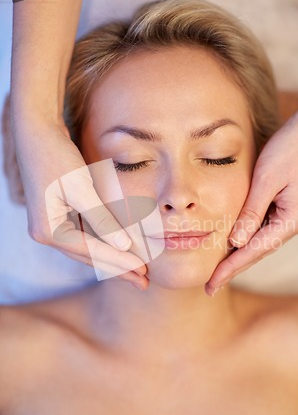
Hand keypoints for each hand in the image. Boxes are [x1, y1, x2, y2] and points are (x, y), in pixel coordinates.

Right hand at [4, 104, 147, 288]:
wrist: (36, 132)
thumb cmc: (56, 156)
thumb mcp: (81, 188)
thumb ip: (101, 220)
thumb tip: (123, 246)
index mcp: (48, 230)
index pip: (91, 252)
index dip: (119, 262)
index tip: (142, 272)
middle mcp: (47, 233)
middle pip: (89, 256)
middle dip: (118, 268)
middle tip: (144, 282)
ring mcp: (52, 225)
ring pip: (88, 249)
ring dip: (113, 259)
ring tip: (137, 272)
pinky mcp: (59, 216)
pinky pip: (85, 236)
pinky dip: (104, 243)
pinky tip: (120, 250)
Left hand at [205, 89, 297, 295]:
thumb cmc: (291, 149)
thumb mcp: (265, 180)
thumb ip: (250, 212)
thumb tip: (236, 242)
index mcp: (290, 220)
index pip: (253, 251)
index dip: (229, 269)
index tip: (211, 285)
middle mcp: (293, 223)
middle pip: (257, 251)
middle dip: (232, 268)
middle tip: (210, 287)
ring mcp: (291, 215)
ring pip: (260, 241)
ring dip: (239, 255)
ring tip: (217, 272)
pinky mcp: (286, 206)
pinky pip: (263, 227)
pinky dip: (246, 237)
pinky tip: (232, 243)